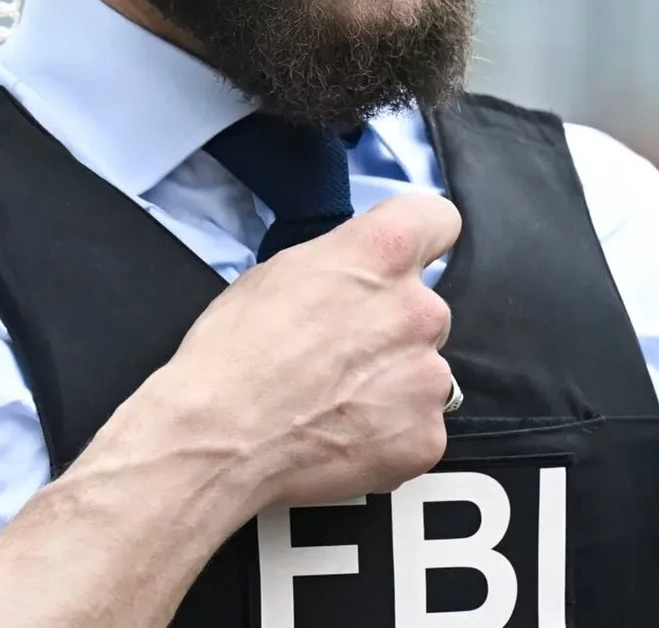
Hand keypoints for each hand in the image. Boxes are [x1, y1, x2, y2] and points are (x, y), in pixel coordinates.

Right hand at [133, 193, 461, 512]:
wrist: (219, 439)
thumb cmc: (233, 352)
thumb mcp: (280, 271)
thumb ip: (341, 264)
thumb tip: (357, 277)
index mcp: (383, 254)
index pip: (439, 220)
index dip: (421, 240)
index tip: (404, 261)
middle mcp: (420, 309)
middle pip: (427, 308)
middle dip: (394, 327)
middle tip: (341, 353)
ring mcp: (429, 377)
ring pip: (424, 371)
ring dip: (394, 382)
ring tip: (336, 403)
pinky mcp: (427, 437)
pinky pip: (420, 425)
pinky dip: (391, 433)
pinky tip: (345, 437)